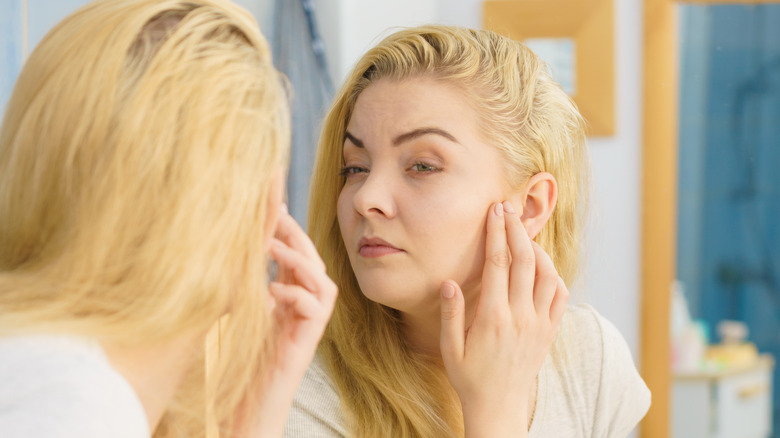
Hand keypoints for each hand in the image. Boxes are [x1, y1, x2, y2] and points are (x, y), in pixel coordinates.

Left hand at [253, 205, 336, 435]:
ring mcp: (309, 325)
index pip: (294, 256)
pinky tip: (272, 290)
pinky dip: (296, 294)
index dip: (286, 230)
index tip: (273, 204)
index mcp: (289, 298)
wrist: (251, 403)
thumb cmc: (243, 361)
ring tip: (272, 248)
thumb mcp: (241, 313)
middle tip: (277, 214)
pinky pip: (316, 309)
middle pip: (312, 262)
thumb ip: (244, 287)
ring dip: (299, 261)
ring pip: (322, 282)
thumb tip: (230, 254)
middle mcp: (304, 308)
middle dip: (296, 236)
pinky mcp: (308, 342)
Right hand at [439, 201, 567, 437]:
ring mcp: (539, 324)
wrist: (499, 406)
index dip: (496, 233)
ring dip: (537, 249)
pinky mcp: (550, 331)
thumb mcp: (450, 348)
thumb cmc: (469, 376)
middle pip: (524, 261)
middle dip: (516, 229)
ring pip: (548, 274)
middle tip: (508, 209)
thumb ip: (450, 314)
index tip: (494, 211)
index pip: (497, 264)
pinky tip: (539, 265)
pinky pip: (560, 294)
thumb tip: (449, 282)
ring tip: (522, 235)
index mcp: (493, 319)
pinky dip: (553, 273)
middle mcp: (521, 318)